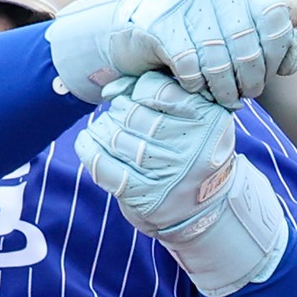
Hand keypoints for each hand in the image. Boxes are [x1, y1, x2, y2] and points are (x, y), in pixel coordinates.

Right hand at [47, 0, 296, 107]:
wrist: (140, 30)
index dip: (277, 51)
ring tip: (226, 97)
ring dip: (225, 88)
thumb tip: (289, 65)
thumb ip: (274, 43)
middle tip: (246, 93)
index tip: (270, 71)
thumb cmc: (200, 34)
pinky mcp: (160, 25)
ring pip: (219, 59)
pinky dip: (197, 84)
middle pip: (247, 43)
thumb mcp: (240, 31)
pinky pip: (190, 66)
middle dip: (251, 78)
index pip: (275, 16)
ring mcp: (184, 1)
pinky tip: (196, 86)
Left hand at [74, 71, 289, 296]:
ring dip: (102, 129)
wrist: (204, 208)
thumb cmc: (191, 152)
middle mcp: (192, 147)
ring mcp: (168, 174)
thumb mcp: (194, 118)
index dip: (137, 90)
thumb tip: (111, 89)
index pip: (158, 91)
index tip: (133, 97)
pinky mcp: (145, 197)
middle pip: (133, 114)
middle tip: (118, 115)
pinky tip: (87, 141)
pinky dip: (89, 150)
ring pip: (116, 138)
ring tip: (103, 129)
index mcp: (209, 120)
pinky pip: (104, 166)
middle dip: (119, 111)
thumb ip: (159, 93)